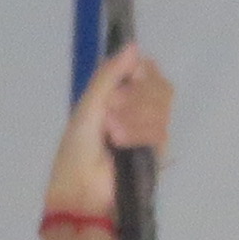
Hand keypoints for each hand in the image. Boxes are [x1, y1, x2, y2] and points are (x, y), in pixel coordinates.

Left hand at [44, 45, 171, 221]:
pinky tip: (121, 142)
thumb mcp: (88, 107)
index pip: (147, 71)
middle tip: (111, 111)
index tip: (130, 79)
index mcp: (118, 97)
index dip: (142, 72)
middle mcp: (137, 111)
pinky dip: (140, 133)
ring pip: (162, 108)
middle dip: (136, 97)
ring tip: (112, 134)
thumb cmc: (76, 152)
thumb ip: (110, 76)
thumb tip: (134, 46)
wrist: (81, 193)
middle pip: (160, 87)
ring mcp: (149, 133)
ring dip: (135, 118)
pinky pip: (161, 131)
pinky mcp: (156, 154)